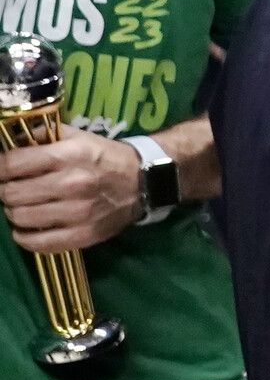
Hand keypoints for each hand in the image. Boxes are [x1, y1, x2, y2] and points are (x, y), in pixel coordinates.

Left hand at [0, 125, 139, 252]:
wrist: (144, 182)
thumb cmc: (105, 157)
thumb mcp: (78, 137)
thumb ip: (43, 136)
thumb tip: (11, 144)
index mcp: (69, 155)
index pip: (12, 164)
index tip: (2, 170)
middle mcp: (71, 183)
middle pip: (11, 193)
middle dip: (5, 190)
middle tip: (13, 188)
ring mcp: (77, 212)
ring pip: (20, 217)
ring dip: (15, 212)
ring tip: (24, 206)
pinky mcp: (83, 235)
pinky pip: (38, 243)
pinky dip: (24, 237)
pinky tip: (27, 228)